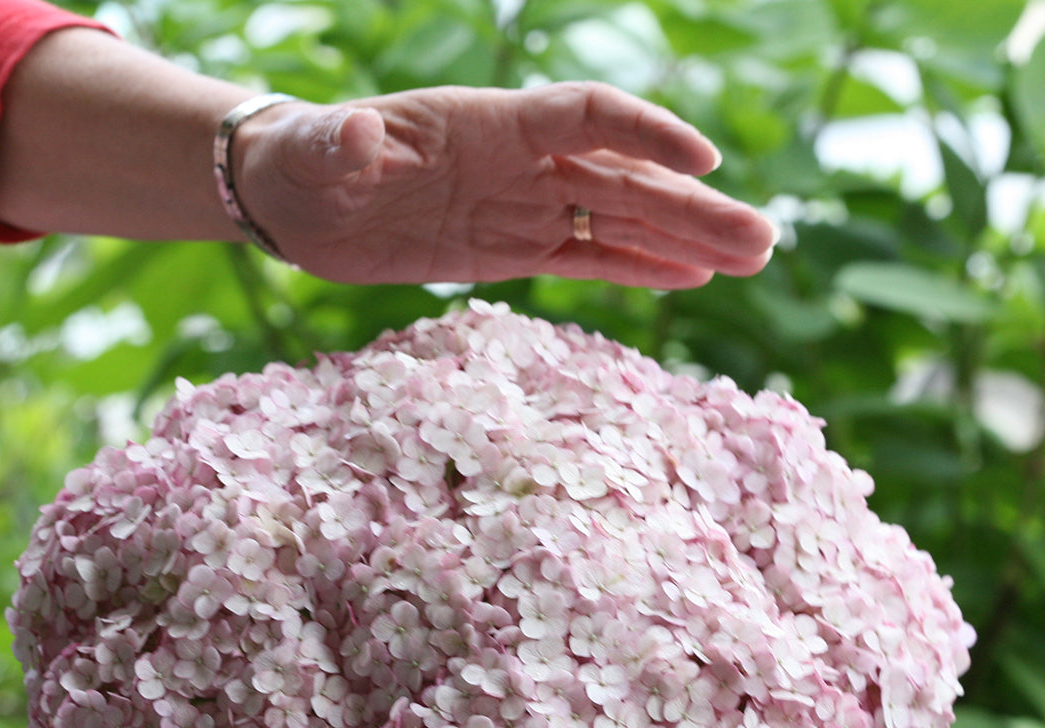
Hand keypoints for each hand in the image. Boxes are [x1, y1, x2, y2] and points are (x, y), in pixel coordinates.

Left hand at [236, 83, 776, 287]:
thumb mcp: (312, 154)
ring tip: (754, 257)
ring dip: (685, 240)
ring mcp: (522, 206)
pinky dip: (636, 268)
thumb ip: (340, 144)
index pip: (586, 118)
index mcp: (489, 122)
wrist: (295, 200)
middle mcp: (521, 162)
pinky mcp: (510, 250)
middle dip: (694, 208)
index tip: (704, 162)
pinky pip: (585, 260)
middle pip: (625, 178)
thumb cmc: (301, 162)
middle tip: (764, 240)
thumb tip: (356, 133)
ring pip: (619, 222)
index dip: (645, 134)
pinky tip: (689, 278)